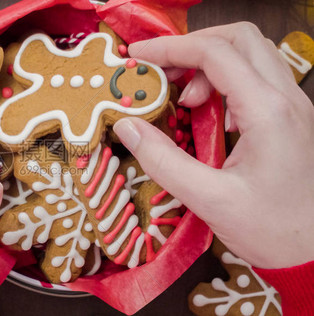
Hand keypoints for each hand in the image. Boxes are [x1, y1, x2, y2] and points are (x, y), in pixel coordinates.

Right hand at [114, 22, 313, 268]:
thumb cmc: (269, 229)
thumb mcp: (208, 198)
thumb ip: (162, 160)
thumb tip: (127, 127)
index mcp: (267, 112)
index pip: (215, 54)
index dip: (170, 49)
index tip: (139, 56)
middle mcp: (286, 99)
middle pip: (240, 38)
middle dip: (193, 45)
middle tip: (162, 70)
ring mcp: (293, 106)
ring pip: (252, 54)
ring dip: (210, 62)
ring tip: (183, 98)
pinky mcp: (291, 118)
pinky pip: (258, 78)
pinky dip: (225, 80)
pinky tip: (208, 113)